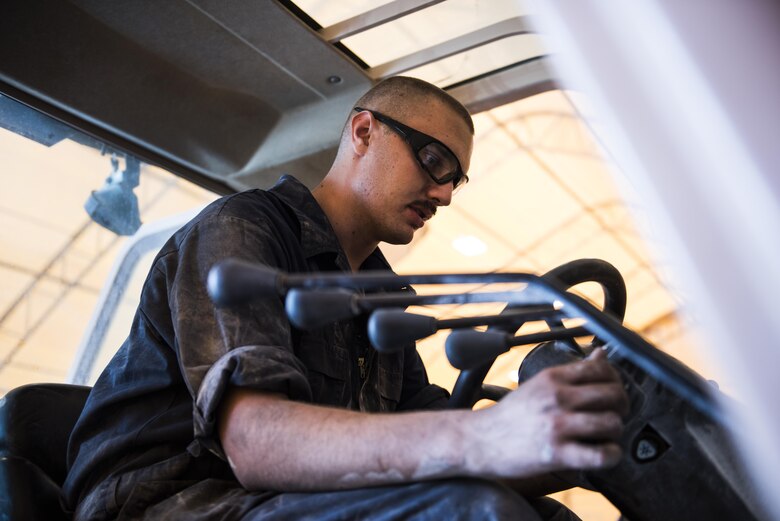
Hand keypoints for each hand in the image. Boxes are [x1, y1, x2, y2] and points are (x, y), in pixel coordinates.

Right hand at [468, 348, 628, 478]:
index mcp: (552, 377)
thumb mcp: (539, 385)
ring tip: (604, 436)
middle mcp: (556, 397)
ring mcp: (557, 425)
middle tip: (613, 414)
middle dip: (621, 406)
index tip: (612, 391)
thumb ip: (572, 373)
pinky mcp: (557, 453)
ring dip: (614, 432)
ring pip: (612, 423)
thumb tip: (601, 355)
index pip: (600, 369)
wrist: (479, 440)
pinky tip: (603, 453)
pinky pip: (601, 454)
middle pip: (612, 394)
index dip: (614, 381)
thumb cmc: (510, 415)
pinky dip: (610, 455)